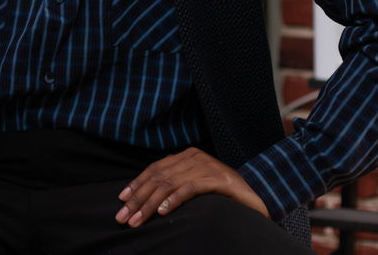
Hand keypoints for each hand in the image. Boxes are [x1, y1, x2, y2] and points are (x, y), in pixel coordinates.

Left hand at [115, 147, 268, 227]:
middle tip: (123, 217)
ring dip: (150, 204)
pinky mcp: (219, 179)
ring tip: (137, 220)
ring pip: (170, 184)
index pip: (155, 169)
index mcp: (186, 156)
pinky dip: (174, 200)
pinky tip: (162, 211)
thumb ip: (175, 186)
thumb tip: (144, 199)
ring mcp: (207, 166)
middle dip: (138, 199)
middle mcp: (194, 157)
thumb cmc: (222, 196)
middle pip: (159, 177)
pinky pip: (191, 188)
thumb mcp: (194, 187)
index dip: (136, 184)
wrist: (256, 198)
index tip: (121, 200)